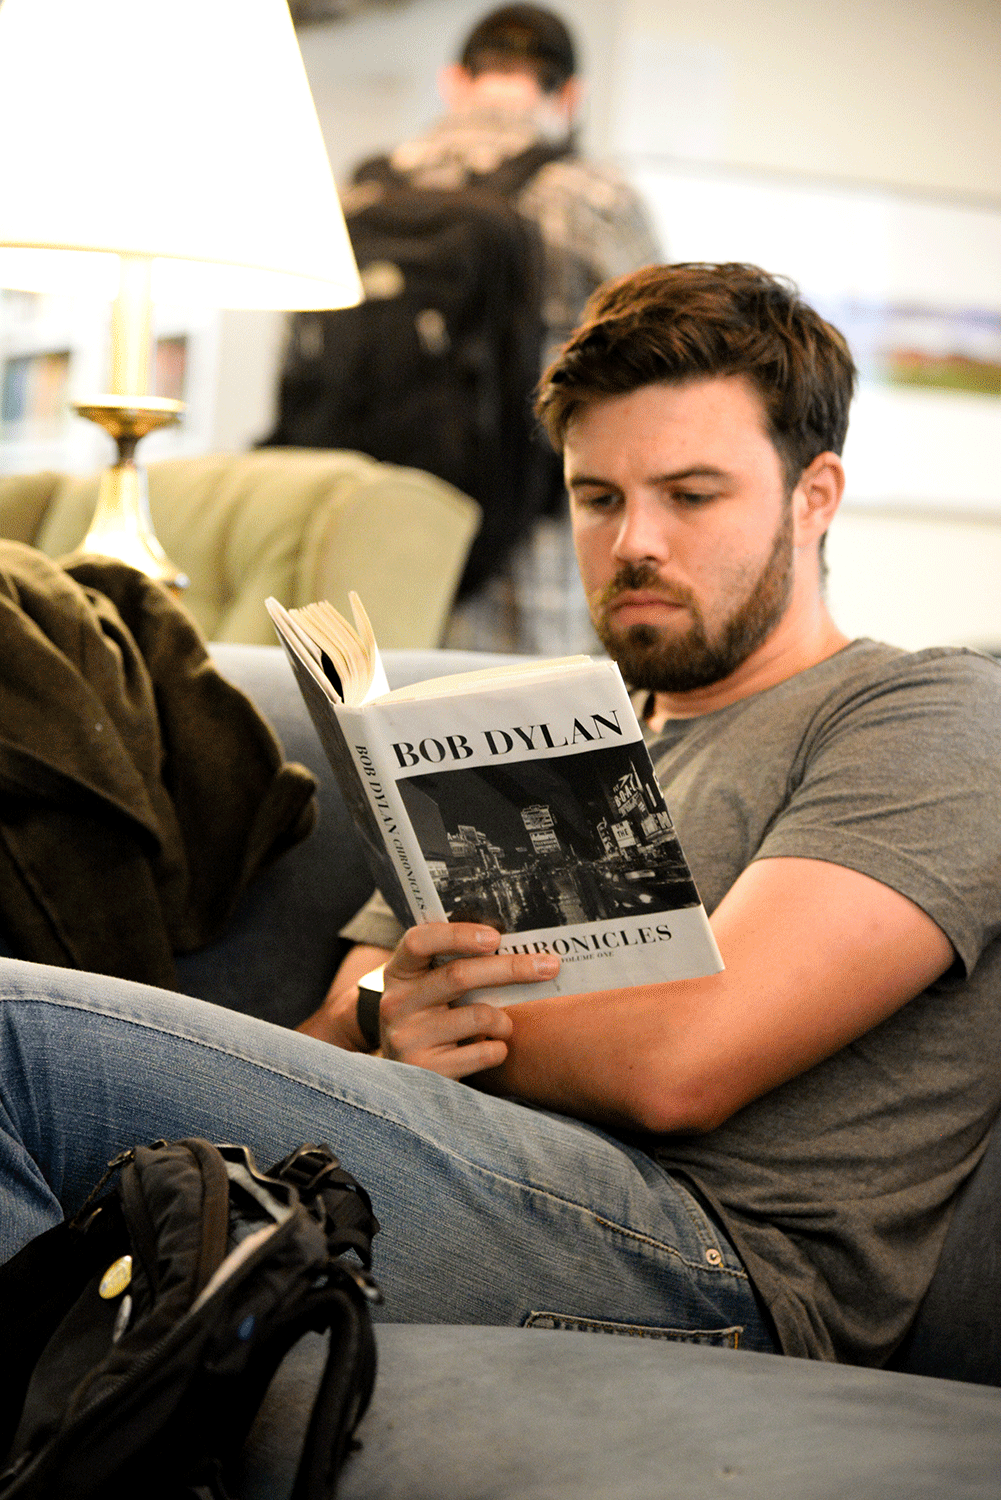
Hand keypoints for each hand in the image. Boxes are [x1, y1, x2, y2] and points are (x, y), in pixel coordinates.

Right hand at [378, 923, 558, 1078]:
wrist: (406, 1077)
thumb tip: (523, 947)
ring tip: (504, 1026)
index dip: (457, 935)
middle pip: (459, 976)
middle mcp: (396, 1003)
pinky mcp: (426, 1070)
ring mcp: (407, 1038)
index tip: (496, 937)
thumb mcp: (430, 987)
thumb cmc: (433, 1017)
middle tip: (549, 966)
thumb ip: (457, 964)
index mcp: (399, 972)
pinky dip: (499, 1049)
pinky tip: (492, 1049)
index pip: (419, 941)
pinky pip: (483, 1052)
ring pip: (478, 1016)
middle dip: (511, 968)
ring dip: (504, 1020)